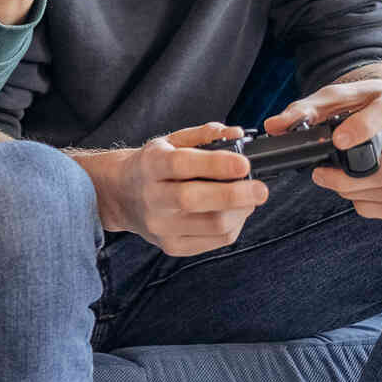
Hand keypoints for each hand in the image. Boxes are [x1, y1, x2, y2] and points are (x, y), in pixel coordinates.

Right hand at [95, 121, 267, 256]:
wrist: (121, 195)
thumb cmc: (152, 166)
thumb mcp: (170, 141)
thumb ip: (204, 135)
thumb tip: (236, 133)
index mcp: (151, 166)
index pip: (183, 166)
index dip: (216, 165)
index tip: (244, 164)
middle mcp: (152, 198)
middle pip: (196, 200)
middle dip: (235, 195)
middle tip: (261, 190)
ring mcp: (161, 227)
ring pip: (211, 225)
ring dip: (240, 212)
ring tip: (250, 199)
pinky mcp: (172, 247)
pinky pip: (214, 241)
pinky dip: (233, 226)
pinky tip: (236, 213)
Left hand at [266, 65, 381, 219]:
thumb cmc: (371, 99)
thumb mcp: (341, 95)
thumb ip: (307, 109)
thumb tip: (274, 125)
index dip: (361, 129)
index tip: (337, 141)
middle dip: (350, 179)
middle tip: (321, 174)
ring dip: (356, 194)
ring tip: (336, 182)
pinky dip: (369, 206)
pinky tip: (356, 192)